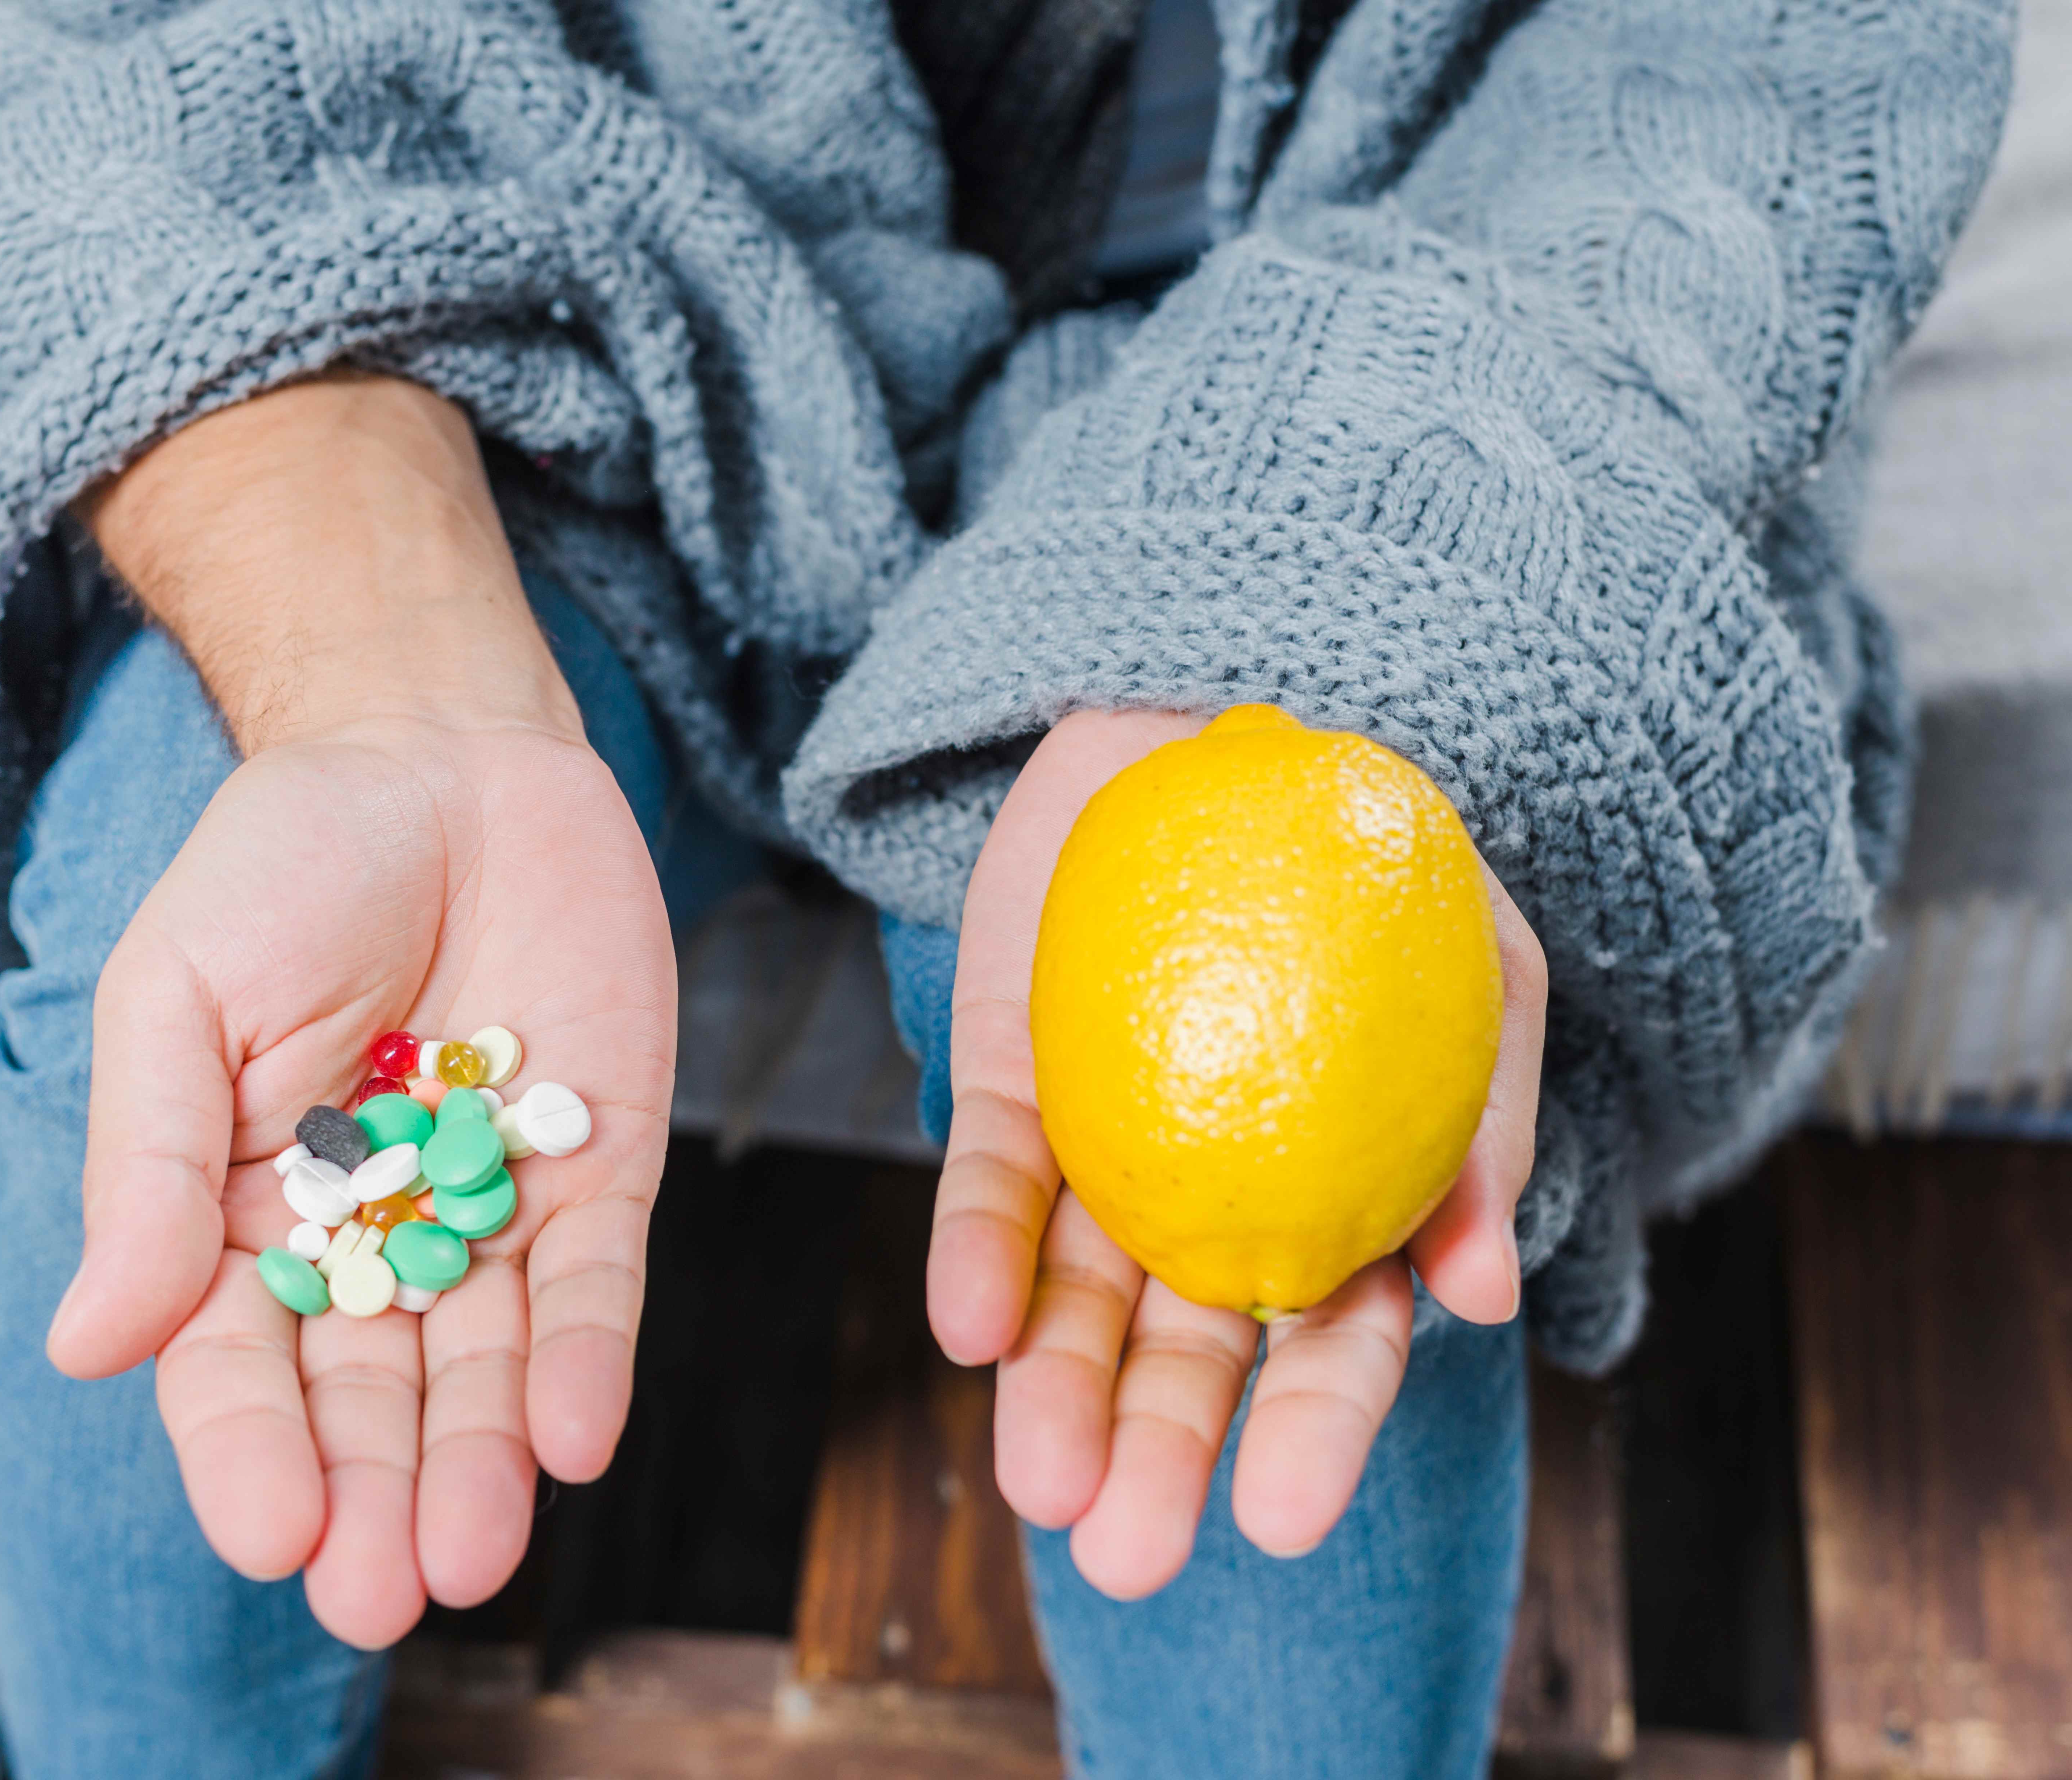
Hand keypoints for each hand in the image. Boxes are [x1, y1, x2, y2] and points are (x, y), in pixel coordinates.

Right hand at [44, 377, 674, 1646]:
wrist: (436, 755)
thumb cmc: (280, 867)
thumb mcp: (176, 998)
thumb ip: (146, 1169)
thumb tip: (88, 1343)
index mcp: (244, 1218)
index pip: (239, 1365)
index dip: (252, 1454)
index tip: (274, 1535)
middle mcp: (370, 1238)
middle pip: (371, 1396)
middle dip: (378, 1496)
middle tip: (385, 1599)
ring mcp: (489, 1209)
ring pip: (486, 1365)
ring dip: (482, 1463)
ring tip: (476, 1555)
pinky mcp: (594, 1168)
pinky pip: (595, 1284)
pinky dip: (586, 1360)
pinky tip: (572, 1438)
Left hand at [931, 709, 1545, 1597]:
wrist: (1228, 729)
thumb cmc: (1386, 869)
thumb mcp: (1488, 980)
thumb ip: (1486, 1129)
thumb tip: (1478, 1299)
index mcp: (1337, 1201)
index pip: (1333, 1342)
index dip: (1310, 1435)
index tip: (1277, 1521)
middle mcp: (1213, 1201)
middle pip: (1187, 1352)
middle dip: (1159, 1456)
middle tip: (1125, 1558)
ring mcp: (1107, 1145)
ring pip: (1072, 1297)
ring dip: (1053, 1388)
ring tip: (1038, 1481)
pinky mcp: (1010, 1081)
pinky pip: (991, 1181)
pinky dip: (976, 1251)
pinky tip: (967, 1326)